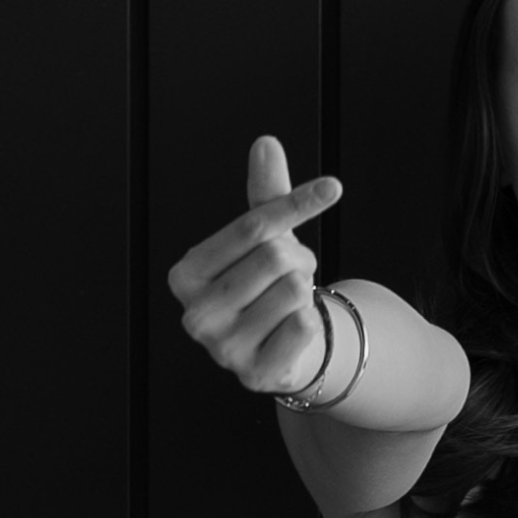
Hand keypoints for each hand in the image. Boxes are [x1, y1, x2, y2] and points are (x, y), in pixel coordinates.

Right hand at [167, 137, 342, 394]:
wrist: (278, 351)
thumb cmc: (264, 287)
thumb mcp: (263, 240)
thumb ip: (265, 195)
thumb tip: (266, 143)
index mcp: (185, 274)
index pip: (251, 227)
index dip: (296, 204)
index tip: (333, 187)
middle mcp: (195, 313)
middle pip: (275, 258)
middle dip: (297, 260)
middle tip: (290, 275)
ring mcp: (221, 350)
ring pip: (294, 291)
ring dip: (304, 292)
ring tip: (288, 303)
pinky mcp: (254, 374)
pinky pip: (305, 326)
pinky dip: (310, 322)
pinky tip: (292, 331)